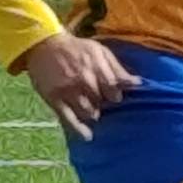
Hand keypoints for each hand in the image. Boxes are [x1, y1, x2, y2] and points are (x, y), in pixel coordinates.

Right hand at [16, 34, 135, 139]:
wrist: (44, 45)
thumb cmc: (76, 49)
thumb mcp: (99, 51)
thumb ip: (117, 68)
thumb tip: (137, 84)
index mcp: (95, 66)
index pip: (113, 89)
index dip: (115, 95)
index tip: (112, 96)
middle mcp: (82, 80)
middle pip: (101, 102)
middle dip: (104, 104)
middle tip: (100, 101)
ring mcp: (68, 91)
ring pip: (88, 112)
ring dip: (93, 114)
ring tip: (91, 109)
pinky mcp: (55, 100)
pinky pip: (69, 119)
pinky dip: (79, 129)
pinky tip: (88, 136)